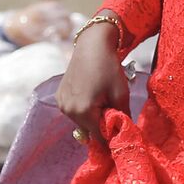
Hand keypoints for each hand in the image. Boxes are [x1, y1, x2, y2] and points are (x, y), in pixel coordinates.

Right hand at [55, 25, 127, 143]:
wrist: (92, 45)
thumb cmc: (108, 68)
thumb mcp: (121, 93)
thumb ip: (122, 117)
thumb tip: (124, 133)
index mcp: (83, 111)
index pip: (99, 137)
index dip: (111, 137)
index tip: (119, 134)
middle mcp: (68, 110)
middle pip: (89, 130)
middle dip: (102, 125)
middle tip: (113, 110)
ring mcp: (62, 103)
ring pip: (81, 121)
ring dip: (92, 116)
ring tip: (102, 98)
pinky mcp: (59, 96)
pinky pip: (73, 111)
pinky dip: (83, 108)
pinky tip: (91, 93)